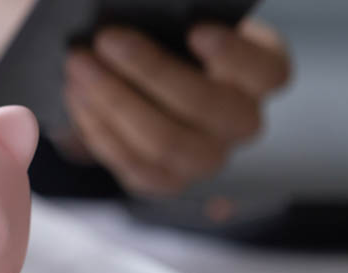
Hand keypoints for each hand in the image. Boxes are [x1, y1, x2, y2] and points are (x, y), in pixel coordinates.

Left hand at [62, 20, 290, 196]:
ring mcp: (207, 156)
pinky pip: (136, 167)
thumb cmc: (165, 36)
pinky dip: (100, 131)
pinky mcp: (168, 180)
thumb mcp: (175, 20)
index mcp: (259, 72)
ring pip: (167, 143)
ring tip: (79, 67)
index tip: (196, 30)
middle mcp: (241, 120)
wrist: (138, 77)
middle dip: (151, 71)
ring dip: (115, 102)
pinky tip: (78, 98)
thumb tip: (132, 10)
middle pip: (208, 107)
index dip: (236, 55)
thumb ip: (171, 15)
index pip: (269, 71)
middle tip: (107, 39)